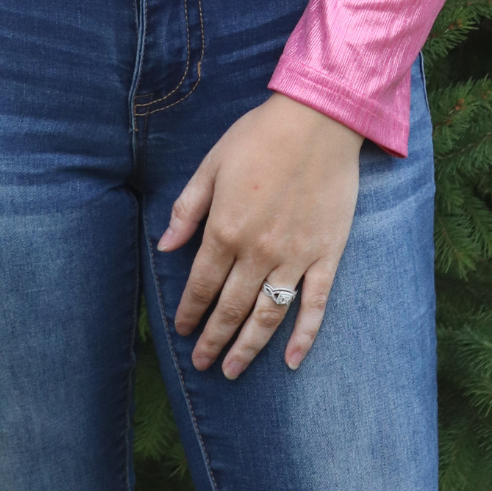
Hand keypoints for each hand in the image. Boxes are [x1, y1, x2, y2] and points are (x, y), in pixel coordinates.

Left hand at [158, 92, 362, 377]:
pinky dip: (304, 336)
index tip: (180, 330)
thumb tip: (164, 246)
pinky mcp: (327, 254)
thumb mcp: (211, 164)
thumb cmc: (259, 136)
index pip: (201, 284)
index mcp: (225, 229)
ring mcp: (295, 256)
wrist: (317, 120)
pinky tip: (293, 361)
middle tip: (201, 363)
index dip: (189, 310)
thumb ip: (187, 209)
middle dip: (213, 339)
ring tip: (233, 370)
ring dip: (248, 347)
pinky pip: (315, 304)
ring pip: (268, 315)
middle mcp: (258, 251)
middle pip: (231, 308)